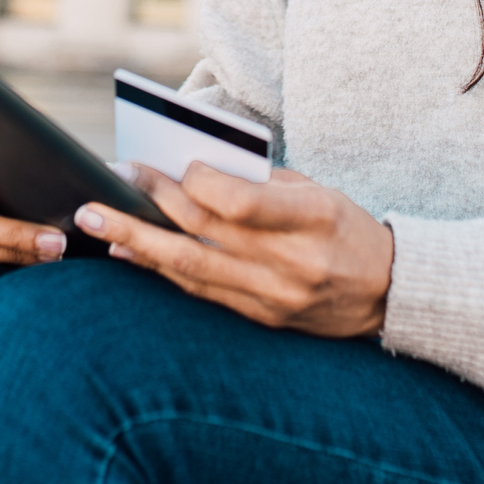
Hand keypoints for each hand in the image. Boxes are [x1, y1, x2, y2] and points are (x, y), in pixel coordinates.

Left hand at [72, 163, 392, 336]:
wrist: (387, 291)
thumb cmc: (344, 226)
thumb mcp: (317, 190)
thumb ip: (258, 182)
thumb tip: (188, 171)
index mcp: (314, 218)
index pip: (242, 204)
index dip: (198, 184)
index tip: (172, 166)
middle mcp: (293, 262)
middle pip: (204, 235)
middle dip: (145, 209)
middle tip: (101, 190)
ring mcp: (275, 296)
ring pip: (191, 268)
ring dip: (137, 244)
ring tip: (95, 222)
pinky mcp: (262, 317)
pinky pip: (200, 291)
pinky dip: (159, 270)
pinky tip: (128, 252)